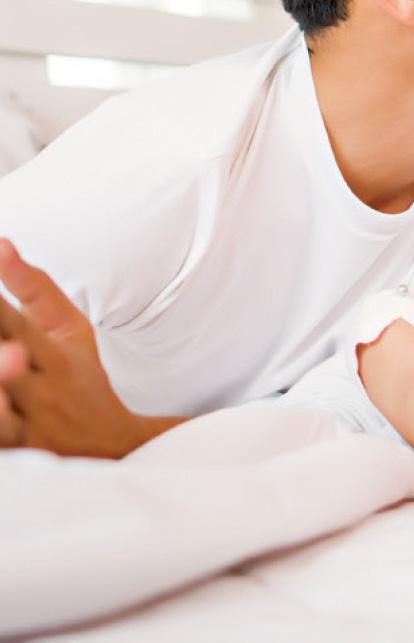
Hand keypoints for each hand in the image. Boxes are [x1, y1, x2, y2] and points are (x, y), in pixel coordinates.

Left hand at [0, 239, 164, 457]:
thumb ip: (33, 289)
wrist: (112, 448)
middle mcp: (44, 390)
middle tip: (9, 350)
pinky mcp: (21, 460)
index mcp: (55, 354)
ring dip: (1, 392)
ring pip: (3, 417)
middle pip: (9, 366)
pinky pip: (3, 451)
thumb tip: (0, 243)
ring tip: (7, 362)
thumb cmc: (78, 379)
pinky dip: (2, 438)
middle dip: (4, 360)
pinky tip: (0, 406)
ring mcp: (31, 430)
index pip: (17, 321)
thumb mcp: (69, 330)